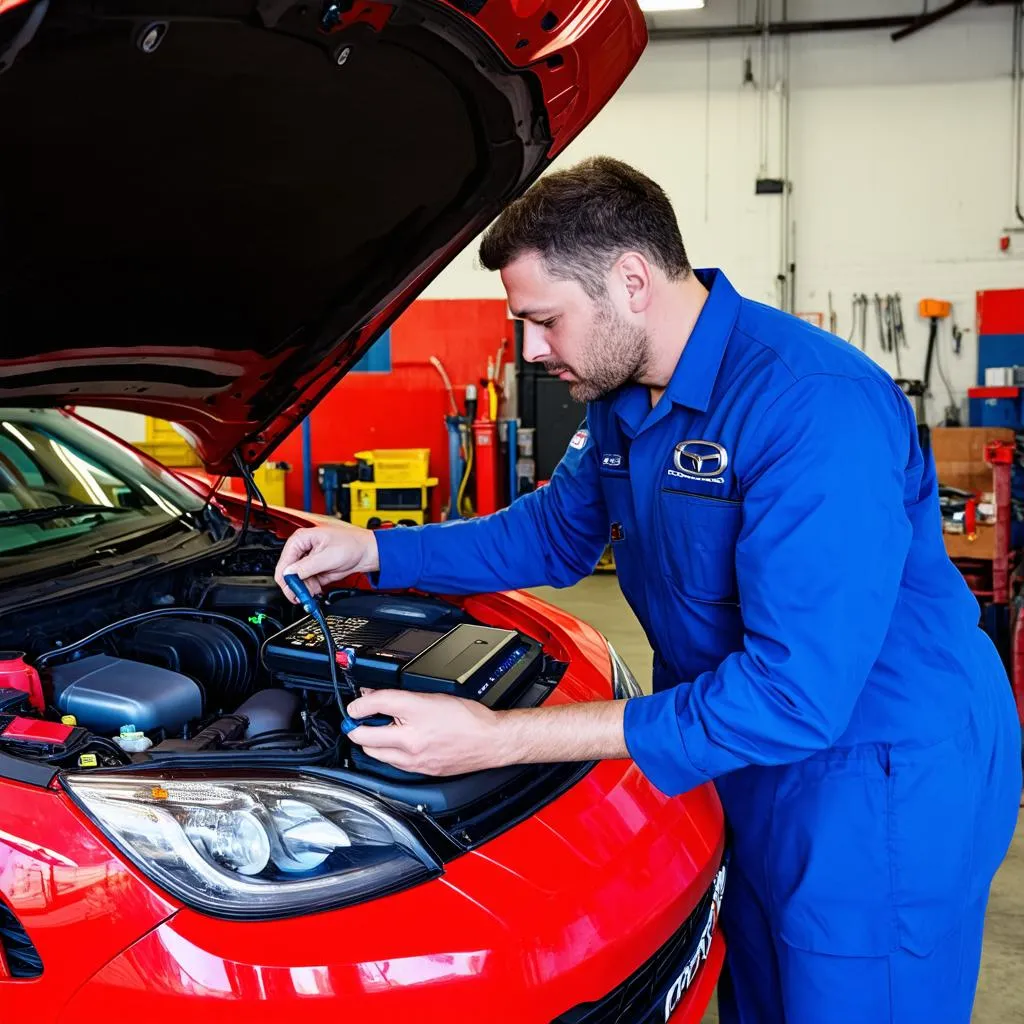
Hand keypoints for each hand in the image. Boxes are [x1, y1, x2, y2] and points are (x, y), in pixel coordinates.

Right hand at [274, 523, 379, 601]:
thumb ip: (307, 566)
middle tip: (302, 597)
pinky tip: (316, 591)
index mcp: (301, 539)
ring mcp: (308, 560)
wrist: (367, 552)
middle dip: (295, 586)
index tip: (292, 590)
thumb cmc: (352, 544)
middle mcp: (303, 549)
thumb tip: (290, 574)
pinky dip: (310, 589)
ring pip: (297, 580)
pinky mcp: (315, 570)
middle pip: (289, 573)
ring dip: (304, 589)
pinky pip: (307, 583)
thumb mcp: (328, 556)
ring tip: (313, 593)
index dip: (286, 578)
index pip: (284, 562)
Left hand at [346, 690, 507, 775]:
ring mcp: (413, 760)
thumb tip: (376, 695)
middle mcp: (410, 741)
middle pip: (363, 736)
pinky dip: (386, 753)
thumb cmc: (467, 717)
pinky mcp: (419, 771)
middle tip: (357, 720)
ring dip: (370, 742)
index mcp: (414, 714)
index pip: (373, 705)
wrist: (489, 740)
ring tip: (377, 730)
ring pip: (374, 753)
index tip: (354, 706)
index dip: (357, 704)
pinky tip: (395, 743)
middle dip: (356, 726)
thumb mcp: (431, 696)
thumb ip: (400, 696)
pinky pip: (391, 764)